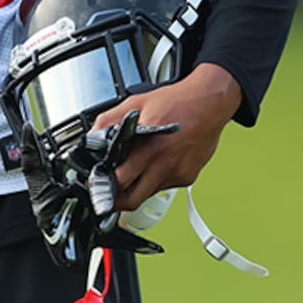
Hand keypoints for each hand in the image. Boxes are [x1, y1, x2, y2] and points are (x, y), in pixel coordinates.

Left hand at [91, 63, 242, 212]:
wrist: (210, 103)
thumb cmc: (177, 101)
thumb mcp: (136, 102)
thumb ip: (110, 119)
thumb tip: (92, 135)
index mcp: (148, 147)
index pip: (120, 181)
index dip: (103, 186)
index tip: (95, 185)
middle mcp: (164, 165)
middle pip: (132, 200)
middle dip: (115, 201)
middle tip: (105, 194)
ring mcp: (177, 173)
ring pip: (148, 194)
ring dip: (135, 190)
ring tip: (128, 176)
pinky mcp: (188, 177)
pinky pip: (164, 186)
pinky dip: (154, 180)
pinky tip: (154, 163)